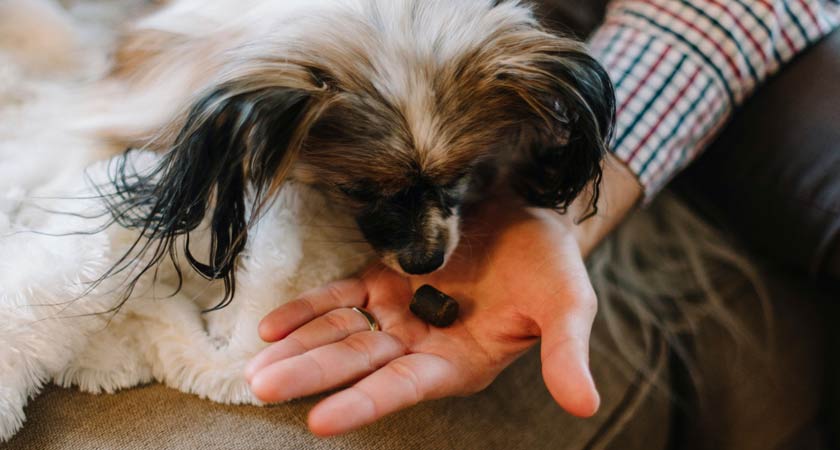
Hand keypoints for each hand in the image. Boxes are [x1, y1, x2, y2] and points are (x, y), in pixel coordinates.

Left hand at [244, 198, 603, 435]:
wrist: (530, 213)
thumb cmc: (551, 263)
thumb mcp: (566, 306)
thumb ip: (566, 354)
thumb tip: (586, 405)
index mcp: (458, 360)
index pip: (404, 386)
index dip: (366, 401)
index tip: (321, 420)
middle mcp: (420, 341)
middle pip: (358, 362)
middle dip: (312, 376)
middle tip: (262, 389)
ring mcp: (397, 309)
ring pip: (341, 333)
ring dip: (299, 349)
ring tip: (254, 368)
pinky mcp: (383, 276)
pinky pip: (339, 296)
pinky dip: (307, 310)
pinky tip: (272, 328)